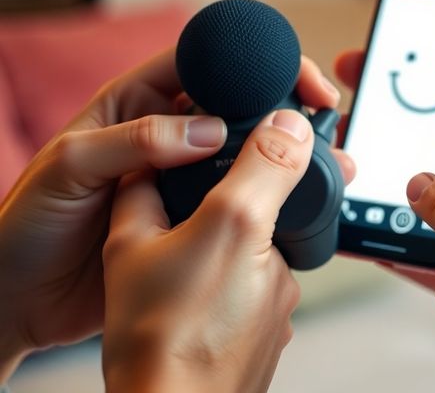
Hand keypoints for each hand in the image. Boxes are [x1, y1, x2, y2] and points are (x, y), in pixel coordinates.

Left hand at [0, 49, 347, 380]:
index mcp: (134, 108)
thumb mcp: (69, 168)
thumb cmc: (27, 224)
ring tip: (327, 161)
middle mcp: (166, 139)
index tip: (292, 74)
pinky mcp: (194, 223)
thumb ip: (133, 141)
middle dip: (284, 106)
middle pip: (237, 106)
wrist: (19, 298)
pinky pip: (241, 203)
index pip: (203, 64)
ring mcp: (183, 182)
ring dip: (288, 155)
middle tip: (322, 116)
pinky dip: (274, 201)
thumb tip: (206, 130)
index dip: (251, 60)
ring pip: (246, 156)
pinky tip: (300, 206)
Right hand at [102, 110, 312, 391]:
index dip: (280, 125)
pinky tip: (201, 307)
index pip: (283, 146)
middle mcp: (278, 256)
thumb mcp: (128, 248)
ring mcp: (286, 293)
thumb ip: (144, 192)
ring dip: (230, 254)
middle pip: (266, 203)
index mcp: (241, 221)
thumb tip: (152, 164)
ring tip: (186, 282)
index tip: (279, 116)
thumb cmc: (151, 339)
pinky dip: (235, 288)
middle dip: (233, 206)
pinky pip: (260, 287)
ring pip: (258, 250)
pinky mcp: (283, 323)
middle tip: (189, 229)